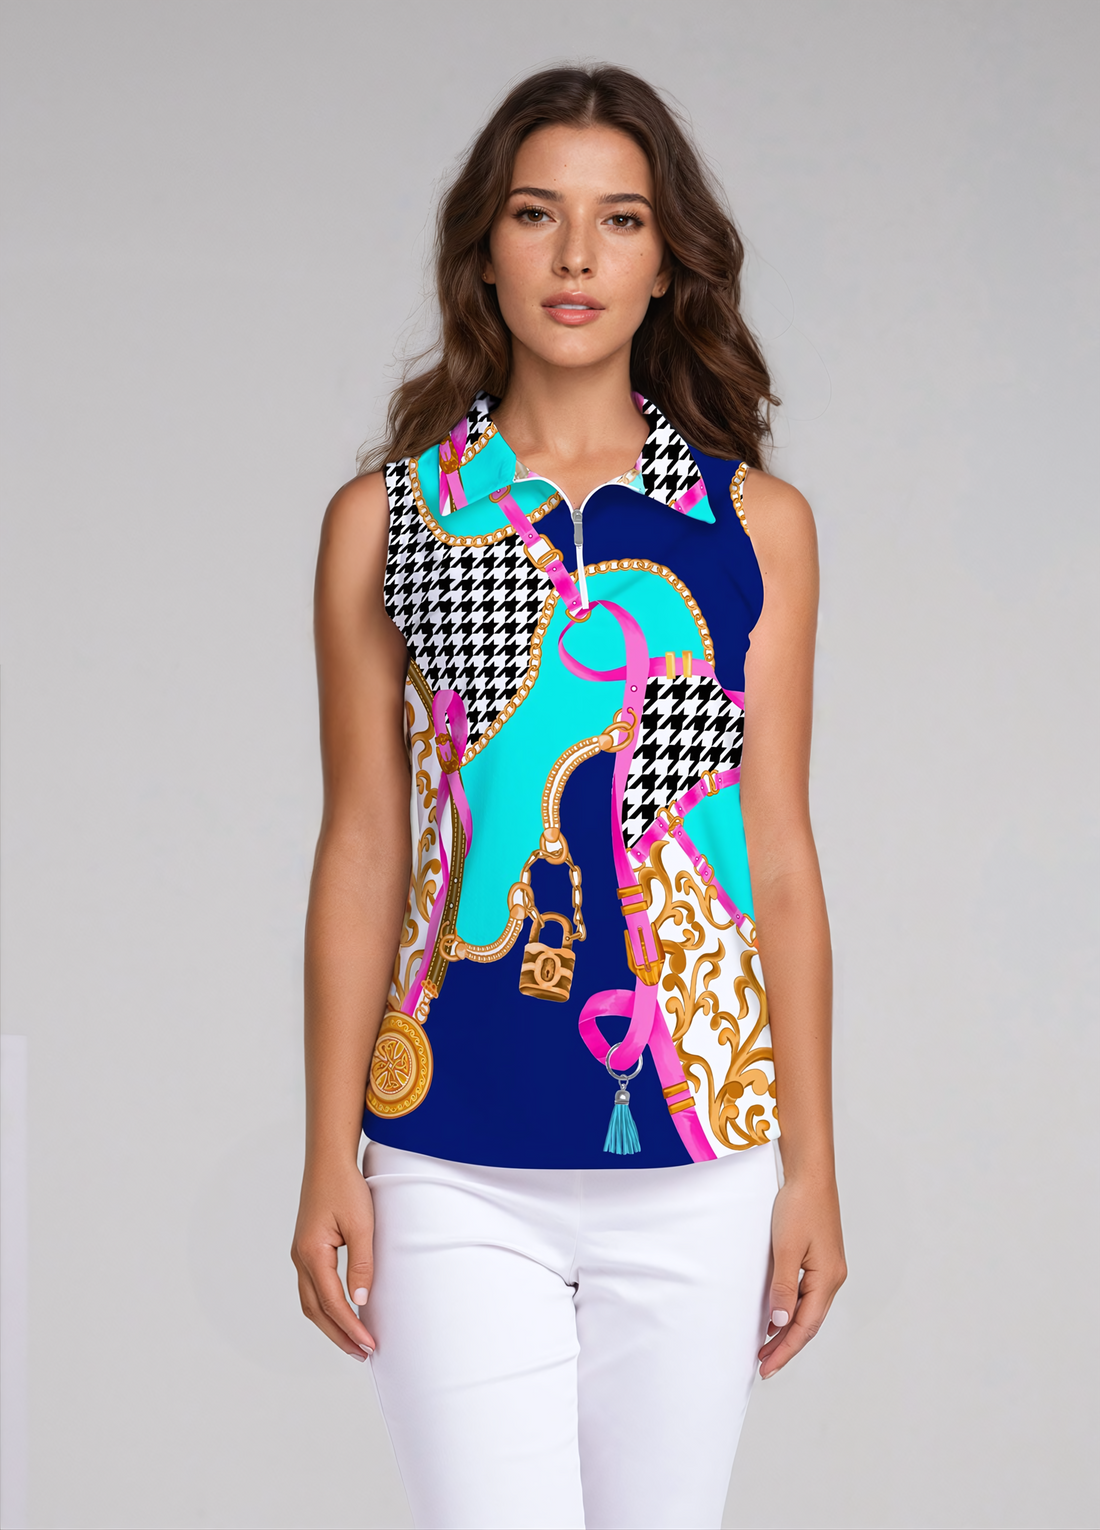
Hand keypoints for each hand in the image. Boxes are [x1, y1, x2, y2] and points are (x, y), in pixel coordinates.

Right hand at [291, 1157, 376, 1359]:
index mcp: (312, 1253)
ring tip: (353, 1341)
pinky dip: (325, 1307)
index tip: (370, 1344)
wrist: (328, 1160)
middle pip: (316, 1310)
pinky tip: (341, 1312)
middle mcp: (300, 1258)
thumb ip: (361, 1263)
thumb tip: (361, 1301)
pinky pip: (312, 1288)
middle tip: (363, 1353)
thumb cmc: (345, 1186)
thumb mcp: (361, 1224)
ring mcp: (301, 1254)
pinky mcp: (307, 1249)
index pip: (332, 1302)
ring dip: (331, 1324)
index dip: (350, 1327)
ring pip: (311, 1302)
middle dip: (339, 1335)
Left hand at [758, 1171, 845, 1378]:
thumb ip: (783, 1287)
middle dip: (786, 1346)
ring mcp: (828, 1269)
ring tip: (766, 1346)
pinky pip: (807, 1294)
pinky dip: (791, 1309)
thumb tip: (780, 1322)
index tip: (766, 1368)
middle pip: (809, 1323)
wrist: (810, 1175)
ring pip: (808, 1310)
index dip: (786, 1350)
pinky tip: (777, 1315)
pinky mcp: (821, 1259)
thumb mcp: (785, 1249)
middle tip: (763, 1365)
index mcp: (828, 1279)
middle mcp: (833, 1278)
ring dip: (788, 1329)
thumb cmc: (799, 1207)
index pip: (805, 1327)